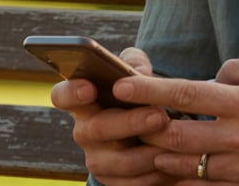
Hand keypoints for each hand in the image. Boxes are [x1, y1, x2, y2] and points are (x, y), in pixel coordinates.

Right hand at [49, 46, 181, 185]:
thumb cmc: (138, 94)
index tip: (88, 88)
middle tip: (158, 115)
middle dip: (130, 123)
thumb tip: (139, 71)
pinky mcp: (115, 181)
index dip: (72, 92)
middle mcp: (85, 132)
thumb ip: (136, 64)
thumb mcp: (137, 73)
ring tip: (174, 140)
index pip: (63, 95)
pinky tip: (175, 161)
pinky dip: (157, 173)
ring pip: (121, 161)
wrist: (150, 130)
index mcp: (84, 101)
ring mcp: (99, 159)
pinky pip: (135, 182)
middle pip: (97, 129)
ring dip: (149, 151)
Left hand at [122, 58, 238, 185]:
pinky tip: (169, 162)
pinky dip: (178, 174)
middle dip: (144, 126)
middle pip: (176, 135)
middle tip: (126, 116)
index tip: (122, 86)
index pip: (188, 94)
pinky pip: (199, 183)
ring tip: (145, 138)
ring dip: (158, 152)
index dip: (150, 91)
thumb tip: (207, 79)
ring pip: (182, 164)